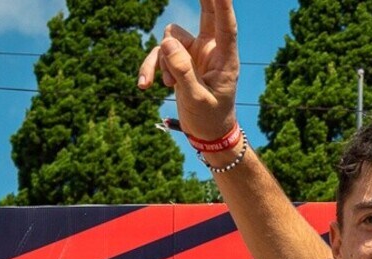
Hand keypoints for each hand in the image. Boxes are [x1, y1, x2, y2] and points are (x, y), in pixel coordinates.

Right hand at [137, 0, 240, 145]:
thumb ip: (183, 72)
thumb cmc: (209, 118)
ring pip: (170, 38)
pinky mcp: (180, 60)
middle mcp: (212, 51)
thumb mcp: (196, 99)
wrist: (207, 133)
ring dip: (164, 61)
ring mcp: (195, 53)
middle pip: (207, 15)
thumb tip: (167, 43)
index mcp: (225, 60)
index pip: (225, 26)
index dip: (222, 5)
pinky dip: (152, 67)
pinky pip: (159, 53)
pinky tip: (145, 85)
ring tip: (170, 85)